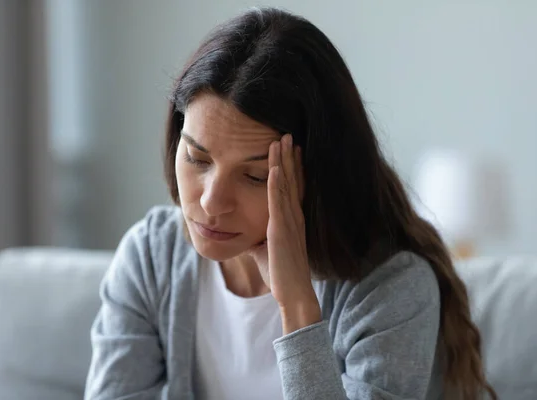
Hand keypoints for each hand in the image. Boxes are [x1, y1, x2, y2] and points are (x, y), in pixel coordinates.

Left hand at [249, 133, 320, 333]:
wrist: (292, 292)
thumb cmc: (280, 272)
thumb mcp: (265, 248)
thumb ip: (257, 235)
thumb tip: (243, 231)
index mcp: (291, 219)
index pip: (292, 186)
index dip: (291, 166)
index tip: (289, 148)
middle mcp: (294, 216)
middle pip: (292, 179)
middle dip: (289, 156)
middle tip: (287, 134)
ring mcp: (289, 221)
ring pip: (285, 185)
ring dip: (283, 162)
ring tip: (281, 141)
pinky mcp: (280, 229)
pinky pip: (278, 201)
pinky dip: (277, 183)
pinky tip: (275, 167)